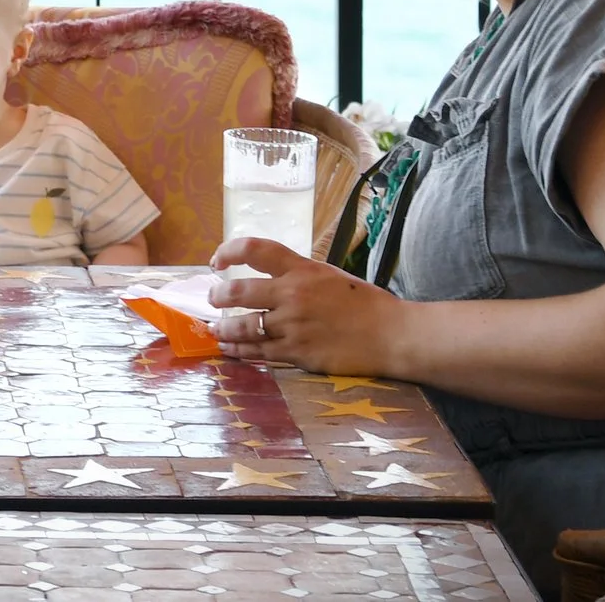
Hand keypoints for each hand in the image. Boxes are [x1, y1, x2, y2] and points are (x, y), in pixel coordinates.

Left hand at [206, 236, 402, 375]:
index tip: (217, 261)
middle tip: (213, 299)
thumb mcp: (330, 276)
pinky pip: (259, 352)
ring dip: (223, 328)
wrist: (392, 335)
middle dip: (218, 296)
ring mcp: (293, 326)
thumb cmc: (366, 304)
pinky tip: (230, 349)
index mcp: (302, 269)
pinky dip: (239, 350)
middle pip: (239, 291)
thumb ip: (299, 276)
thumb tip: (272, 278)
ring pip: (244, 326)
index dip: (229, 251)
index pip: (255, 250)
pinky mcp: (297, 354)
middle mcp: (293, 295)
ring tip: (214, 329)